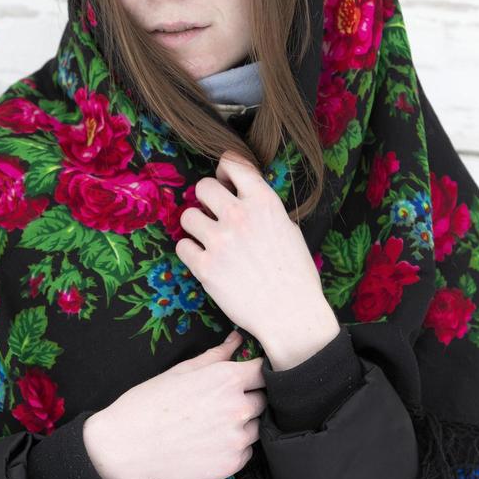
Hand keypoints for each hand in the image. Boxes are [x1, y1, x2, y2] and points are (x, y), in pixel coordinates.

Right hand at [84, 331, 266, 478]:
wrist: (127, 445)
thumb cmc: (149, 403)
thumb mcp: (181, 371)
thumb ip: (216, 356)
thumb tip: (237, 340)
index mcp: (227, 379)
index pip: (264, 371)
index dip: (255, 372)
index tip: (247, 377)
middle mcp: (238, 408)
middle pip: (264, 399)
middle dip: (248, 398)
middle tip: (220, 403)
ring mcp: (237, 439)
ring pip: (256, 427)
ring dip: (242, 424)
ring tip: (210, 424)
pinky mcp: (232, 464)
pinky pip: (246, 451)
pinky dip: (234, 447)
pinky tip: (208, 442)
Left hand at [175, 150, 338, 365]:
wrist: (291, 314)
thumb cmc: (295, 274)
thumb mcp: (288, 228)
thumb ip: (262, 208)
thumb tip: (240, 195)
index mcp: (264, 202)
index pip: (233, 163)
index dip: (224, 170)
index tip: (225, 183)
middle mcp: (239, 216)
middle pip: (202, 186)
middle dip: (206, 199)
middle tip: (214, 214)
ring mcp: (220, 241)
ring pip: (187, 216)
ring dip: (196, 226)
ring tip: (209, 239)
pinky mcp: (205, 267)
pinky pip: (182, 246)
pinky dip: (191, 252)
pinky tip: (205, 259)